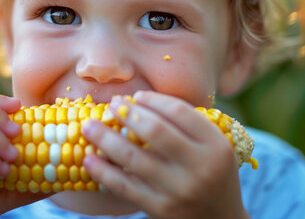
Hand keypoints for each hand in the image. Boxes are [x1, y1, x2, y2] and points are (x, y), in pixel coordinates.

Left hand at [81, 91, 249, 218]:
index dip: (153, 100)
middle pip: (155, 130)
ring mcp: (179, 190)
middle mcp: (200, 167)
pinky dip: (103, 171)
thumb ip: (186, 125)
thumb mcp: (212, 146)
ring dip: (105, 138)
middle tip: (111, 105)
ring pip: (133, 157)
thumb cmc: (211, 173)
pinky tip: (89, 159)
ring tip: (88, 126)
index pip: (179, 112)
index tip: (135, 96)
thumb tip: (136, 100)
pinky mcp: (161, 209)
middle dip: (127, 114)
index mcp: (216, 145)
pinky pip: (125, 186)